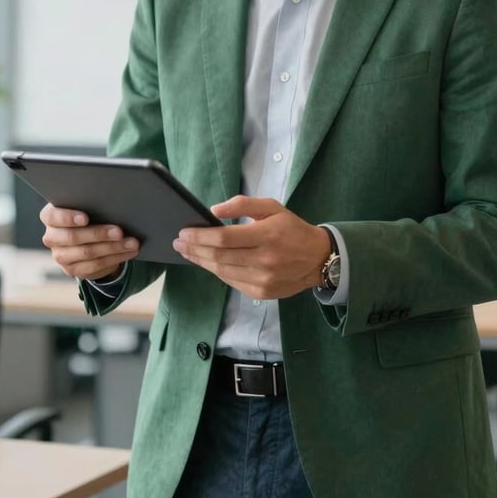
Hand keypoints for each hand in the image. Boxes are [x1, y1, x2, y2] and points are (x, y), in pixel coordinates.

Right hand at [39, 203, 140, 280]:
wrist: (89, 239)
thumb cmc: (90, 214)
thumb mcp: (87, 206)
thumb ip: (92, 203)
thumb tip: (114, 201)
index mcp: (51, 216)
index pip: (52, 216)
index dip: (68, 218)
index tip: (86, 218)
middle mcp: (52, 237)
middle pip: (73, 237)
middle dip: (99, 234)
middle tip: (119, 231)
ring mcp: (60, 256)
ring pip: (87, 253)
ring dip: (113, 247)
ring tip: (132, 242)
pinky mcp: (72, 270)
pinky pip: (95, 265)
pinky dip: (116, 258)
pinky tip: (129, 252)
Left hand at [172, 195, 331, 298]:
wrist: (317, 259)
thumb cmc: (291, 229)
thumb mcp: (272, 207)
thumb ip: (243, 204)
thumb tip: (214, 211)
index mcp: (267, 235)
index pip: (224, 238)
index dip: (200, 237)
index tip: (183, 232)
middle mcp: (264, 260)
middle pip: (218, 257)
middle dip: (194, 249)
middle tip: (178, 243)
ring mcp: (262, 280)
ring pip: (221, 271)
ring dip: (200, 261)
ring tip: (188, 252)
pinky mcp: (261, 293)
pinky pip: (231, 282)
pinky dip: (216, 271)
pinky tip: (207, 262)